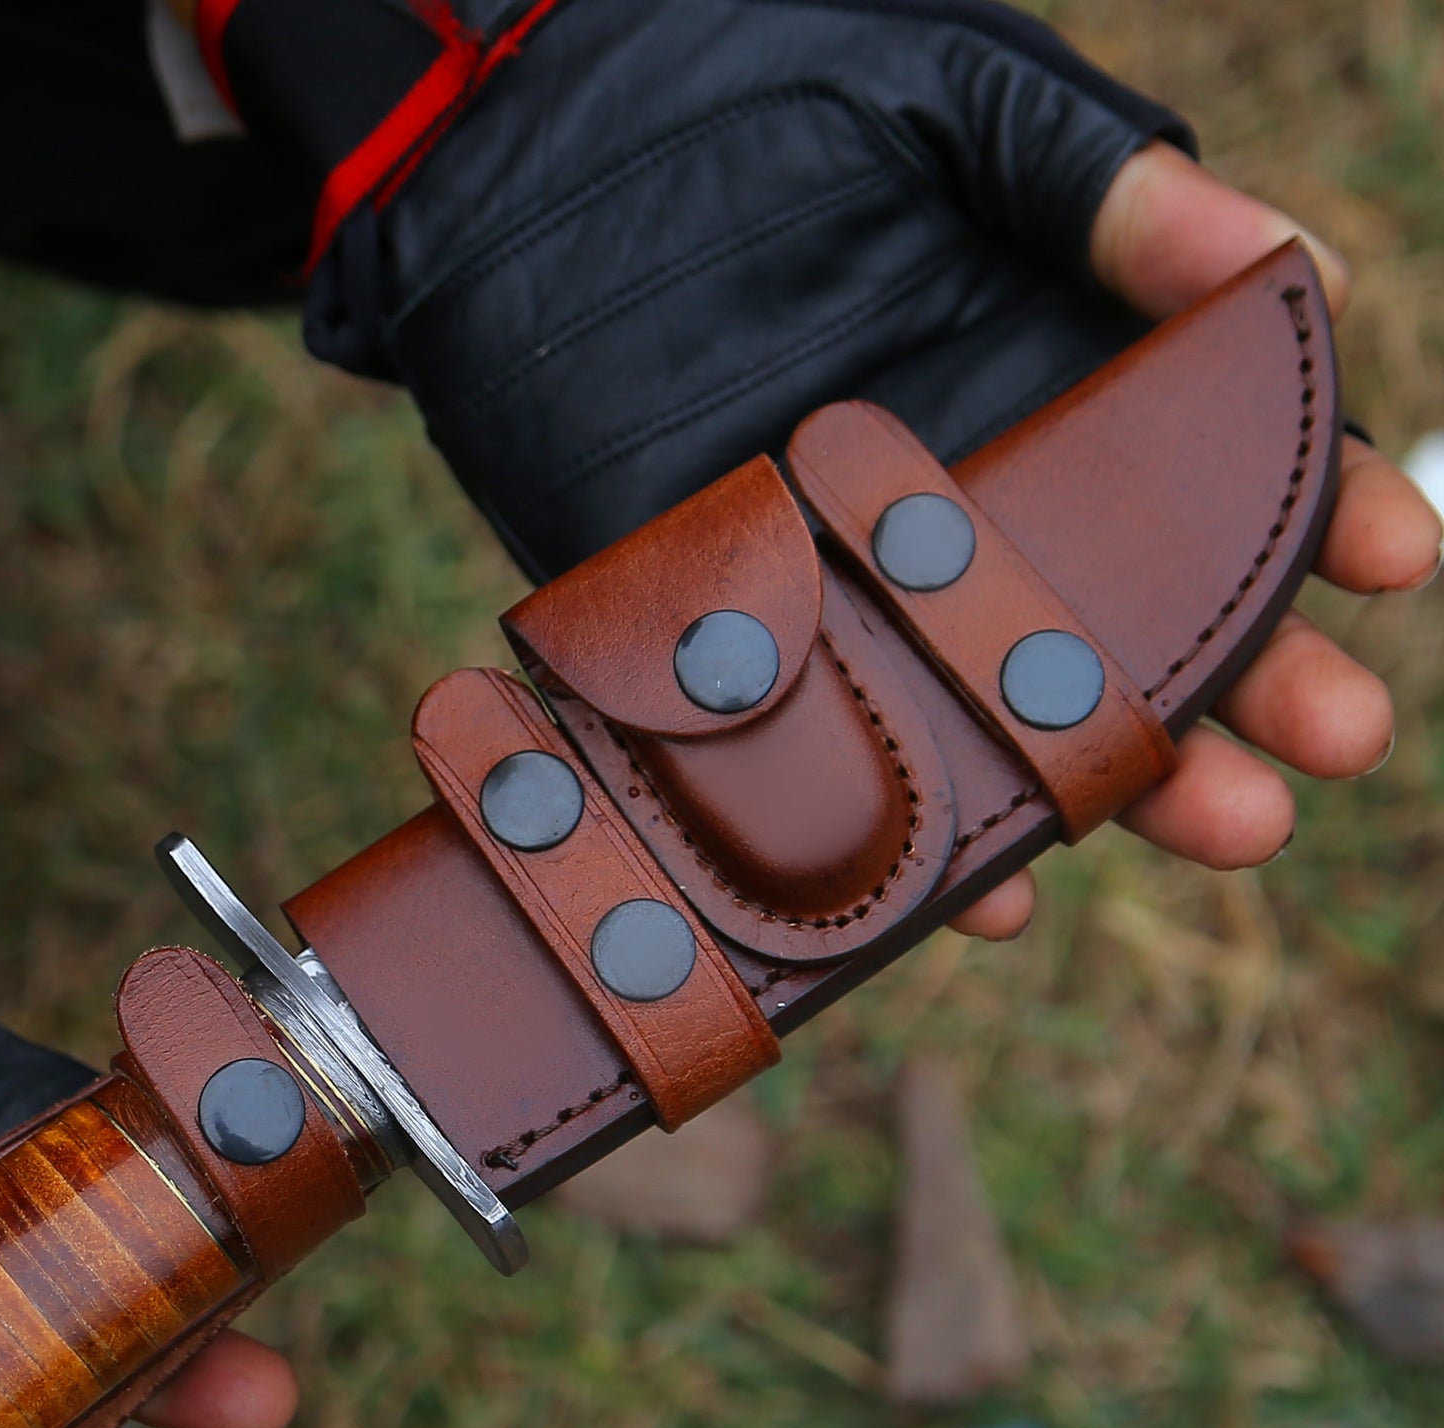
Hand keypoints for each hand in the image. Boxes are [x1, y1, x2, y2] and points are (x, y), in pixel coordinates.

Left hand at [211, 0, 1433, 927]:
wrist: (522, 153)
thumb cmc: (745, 86)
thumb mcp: (950, 109)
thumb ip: (1102, 192)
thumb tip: (1293, 276)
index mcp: (1036, 371)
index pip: (1200, 466)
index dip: (1303, 514)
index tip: (1390, 563)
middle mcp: (957, 498)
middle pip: (1121, 618)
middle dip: (1238, 685)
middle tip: (1329, 747)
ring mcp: (842, 581)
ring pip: (993, 712)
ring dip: (1107, 782)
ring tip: (1215, 829)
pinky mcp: (720, 635)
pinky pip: (822, 756)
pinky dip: (900, 829)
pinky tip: (984, 890)